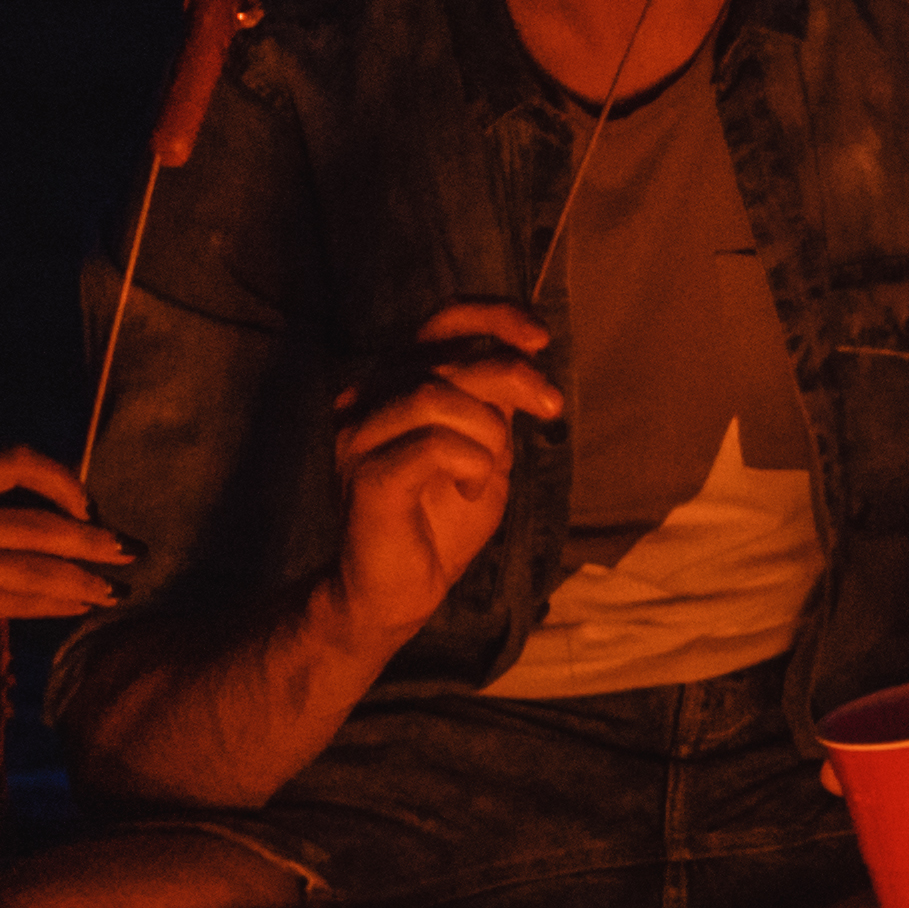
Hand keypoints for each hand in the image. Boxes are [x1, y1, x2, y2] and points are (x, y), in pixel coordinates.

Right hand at [0, 449, 129, 709]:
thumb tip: (63, 526)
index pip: (12, 461)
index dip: (61, 480)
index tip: (89, 506)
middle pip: (36, 519)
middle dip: (93, 537)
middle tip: (130, 551)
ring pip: (35, 563)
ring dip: (85, 578)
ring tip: (115, 590)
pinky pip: (20, 598)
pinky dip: (58, 603)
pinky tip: (81, 608)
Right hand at [324, 302, 562, 643]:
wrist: (400, 591)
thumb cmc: (442, 519)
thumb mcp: (485, 447)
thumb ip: (494, 401)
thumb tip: (524, 350)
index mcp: (395, 383)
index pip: (440, 322)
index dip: (493, 316)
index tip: (541, 339)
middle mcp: (366, 399)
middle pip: (447, 357)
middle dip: (512, 376)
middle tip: (551, 409)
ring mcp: (357, 435)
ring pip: (436, 395)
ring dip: (487, 431)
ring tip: (489, 470)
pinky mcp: (364, 475)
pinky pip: (433, 444)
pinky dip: (471, 462)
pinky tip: (471, 488)